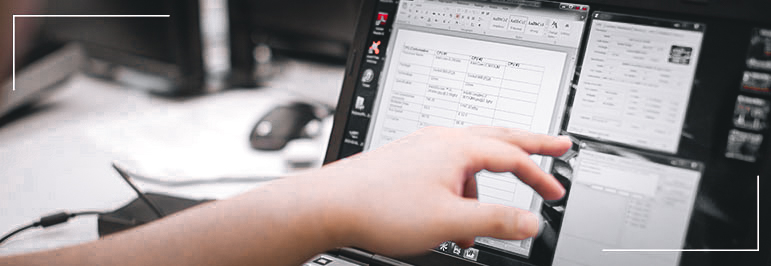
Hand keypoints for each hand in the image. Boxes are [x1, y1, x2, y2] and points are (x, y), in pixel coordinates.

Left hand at [315, 126, 571, 255]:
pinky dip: (461, 191)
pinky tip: (452, 221)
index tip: (555, 190)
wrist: (331, 205)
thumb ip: (495, 220)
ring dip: (486, 186)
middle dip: (530, 145)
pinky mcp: (408, 159)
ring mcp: (423, 147)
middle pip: (497, 137)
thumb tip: (530, 221)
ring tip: (486, 220)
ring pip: (470, 157)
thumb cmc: (381, 207)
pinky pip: (447, 169)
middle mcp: (441, 140)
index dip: (539, 174)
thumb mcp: (449, 220)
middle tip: (557, 146)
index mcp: (456, 148)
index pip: (511, 155)